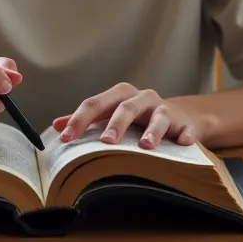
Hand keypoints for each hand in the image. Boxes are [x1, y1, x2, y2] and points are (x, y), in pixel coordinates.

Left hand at [52, 83, 200, 148]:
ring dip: (152, 130)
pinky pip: (186, 128)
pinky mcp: (185, 123)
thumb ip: (86, 120)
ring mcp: (165, 109)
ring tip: (146, 145)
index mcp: (120, 95)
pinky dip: (185, 135)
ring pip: (158, 116)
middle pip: (126, 107)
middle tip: (105, 142)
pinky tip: (184, 142)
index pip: (95, 104)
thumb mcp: (111, 114)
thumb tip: (56, 126)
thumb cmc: (137, 118)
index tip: (65, 138)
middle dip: (115, 124)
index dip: (80, 120)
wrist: (177, 117)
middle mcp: (142, 98)